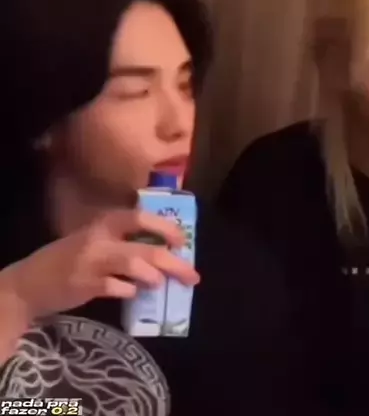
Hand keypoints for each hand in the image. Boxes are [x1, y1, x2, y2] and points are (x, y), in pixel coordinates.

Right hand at [1, 209, 199, 322]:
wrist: (31, 281)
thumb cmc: (70, 257)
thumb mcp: (96, 239)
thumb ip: (124, 241)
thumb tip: (164, 250)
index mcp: (106, 223)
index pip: (141, 218)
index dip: (166, 227)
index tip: (183, 240)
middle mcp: (101, 238)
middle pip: (146, 247)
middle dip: (174, 262)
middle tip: (192, 275)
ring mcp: (93, 261)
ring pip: (133, 264)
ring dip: (153, 276)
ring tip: (160, 284)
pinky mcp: (86, 285)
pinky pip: (116, 288)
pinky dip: (129, 291)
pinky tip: (131, 293)